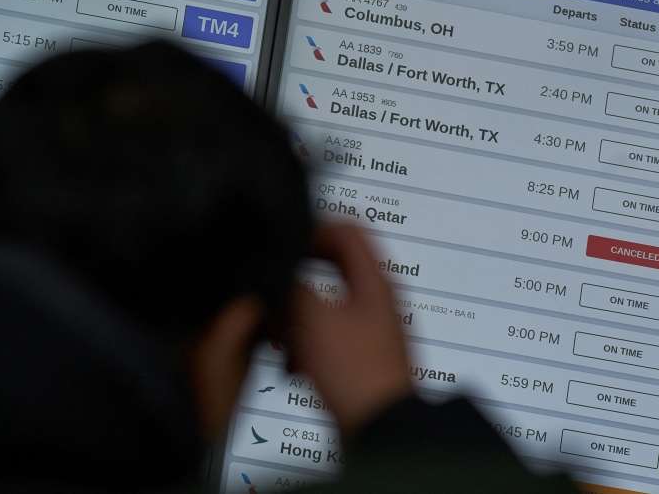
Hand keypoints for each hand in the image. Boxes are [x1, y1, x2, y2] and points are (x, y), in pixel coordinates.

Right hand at [286, 223, 412, 438]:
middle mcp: (376, 301)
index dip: (316, 229)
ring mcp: (369, 330)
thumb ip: (295, 287)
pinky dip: (304, 348)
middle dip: (297, 283)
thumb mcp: (315, 319)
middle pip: (332, 271)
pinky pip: (323, 340)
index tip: (289, 245)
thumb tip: (282, 276)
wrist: (379, 429)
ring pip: (323, 307)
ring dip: (297, 320)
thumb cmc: (360, 376)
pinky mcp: (358, 359)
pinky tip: (292, 365)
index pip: (349, 230)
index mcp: (375, 281)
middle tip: (278, 295)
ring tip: (281, 336)